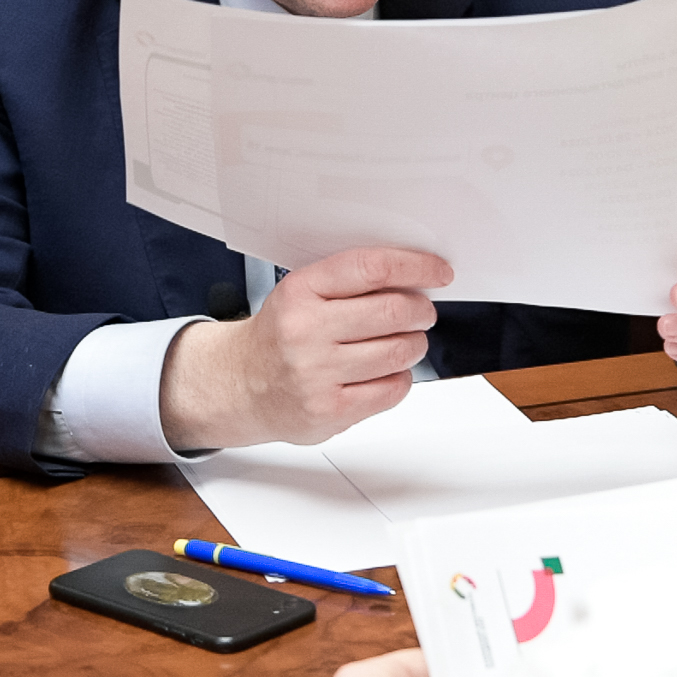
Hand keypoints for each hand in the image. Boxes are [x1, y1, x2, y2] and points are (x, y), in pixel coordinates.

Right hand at [159, 247, 451, 449]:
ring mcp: (316, 373)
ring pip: (399, 351)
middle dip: (421, 310)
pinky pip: (391, 390)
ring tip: (406, 341)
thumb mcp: (301, 294)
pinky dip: (401, 378)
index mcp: (301, 291)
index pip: (372, 268)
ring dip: (415, 344)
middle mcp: (305, 330)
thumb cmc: (279, 337)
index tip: (438, 272)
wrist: (238, 385)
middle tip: (422, 311)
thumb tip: (414, 279)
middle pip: (394, 311)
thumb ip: (349, 284)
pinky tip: (388, 372)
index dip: (416, 267)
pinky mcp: (328, 410)